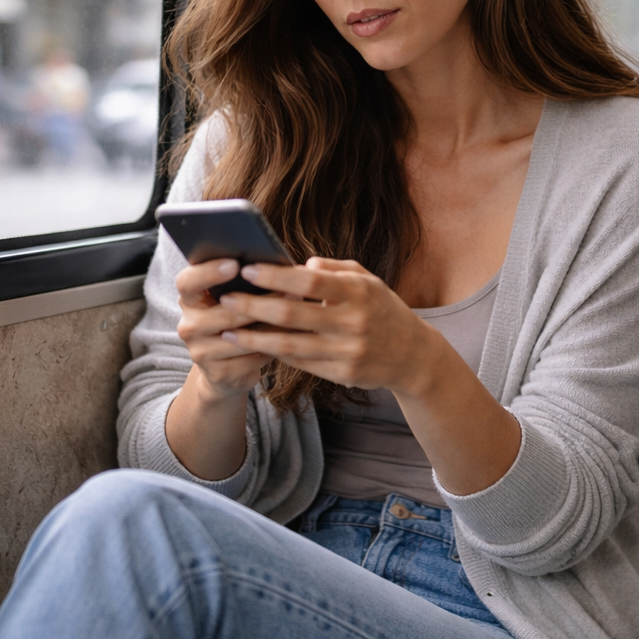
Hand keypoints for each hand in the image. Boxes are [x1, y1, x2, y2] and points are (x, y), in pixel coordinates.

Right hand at [175, 259, 276, 401]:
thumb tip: (276, 264)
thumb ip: (243, 283)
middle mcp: (188, 325)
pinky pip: (249, 357)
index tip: (235, 264)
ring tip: (296, 314)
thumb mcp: (232, 302)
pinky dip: (271, 348)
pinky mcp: (217, 373)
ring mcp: (200, 352)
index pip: (187, 282)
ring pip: (240, 336)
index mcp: (189, 300)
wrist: (227, 371)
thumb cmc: (236, 324)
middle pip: (223, 311)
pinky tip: (289, 340)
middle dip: (259, 301)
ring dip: (271, 325)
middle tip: (289, 289)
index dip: (209, 272)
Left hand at [218, 258, 442, 397]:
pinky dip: (275, 354)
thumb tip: (299, 264)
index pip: (308, 281)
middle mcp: (352, 321)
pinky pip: (300, 363)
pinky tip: (256, 346)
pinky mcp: (342, 374)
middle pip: (292, 313)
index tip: (247, 269)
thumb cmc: (382, 310)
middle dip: (253, 306)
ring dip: (255, 338)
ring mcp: (347, 351)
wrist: (413, 356)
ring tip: (228, 331)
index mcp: (357, 291)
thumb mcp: (367, 281)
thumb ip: (334, 269)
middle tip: (225, 300)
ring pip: (290, 345)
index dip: (275, 276)